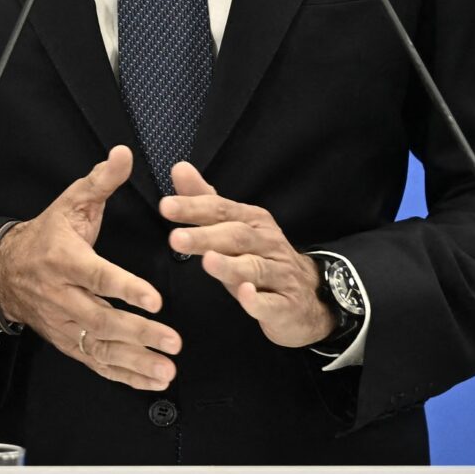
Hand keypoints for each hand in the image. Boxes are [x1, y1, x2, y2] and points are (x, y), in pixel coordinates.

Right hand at [0, 146, 180, 390]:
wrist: (6, 271)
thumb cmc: (48, 235)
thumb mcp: (71, 202)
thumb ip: (101, 181)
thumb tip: (123, 154)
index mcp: (64, 260)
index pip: (97, 276)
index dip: (125, 288)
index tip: (155, 299)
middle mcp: (62, 296)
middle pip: (101, 319)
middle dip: (139, 333)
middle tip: (173, 340)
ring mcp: (64, 323)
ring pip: (100, 347)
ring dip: (135, 361)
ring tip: (167, 369)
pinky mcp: (67, 342)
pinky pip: (96, 362)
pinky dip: (124, 375)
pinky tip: (152, 381)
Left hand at [159, 161, 334, 348]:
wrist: (308, 295)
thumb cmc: (260, 257)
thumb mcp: (234, 227)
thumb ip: (205, 200)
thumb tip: (179, 168)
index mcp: (254, 221)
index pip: (221, 210)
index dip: (194, 208)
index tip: (166, 206)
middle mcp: (268, 243)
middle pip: (236, 237)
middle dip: (206, 237)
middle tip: (176, 238)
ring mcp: (280, 274)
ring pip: (255, 268)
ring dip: (231, 265)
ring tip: (208, 262)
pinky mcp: (286, 306)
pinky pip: (272, 303)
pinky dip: (258, 301)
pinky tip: (246, 295)